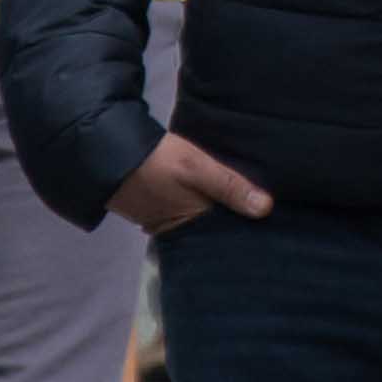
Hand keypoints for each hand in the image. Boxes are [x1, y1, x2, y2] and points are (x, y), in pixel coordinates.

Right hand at [111, 133, 273, 234]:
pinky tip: (215, 194)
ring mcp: (163, 220)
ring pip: (199, 219)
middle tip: (268, 208)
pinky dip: (198, 204)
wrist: (107, 149)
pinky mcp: (155, 208)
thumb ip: (229, 186)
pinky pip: (184, 211)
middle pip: (213, 228)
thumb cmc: (156, 160)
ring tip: (249, 200)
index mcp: (191, 226)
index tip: (275, 220)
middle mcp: (177, 230)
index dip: (249, 226)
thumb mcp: (197, 167)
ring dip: (217, 211)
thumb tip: (267, 209)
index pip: (228, 233)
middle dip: (234, 219)